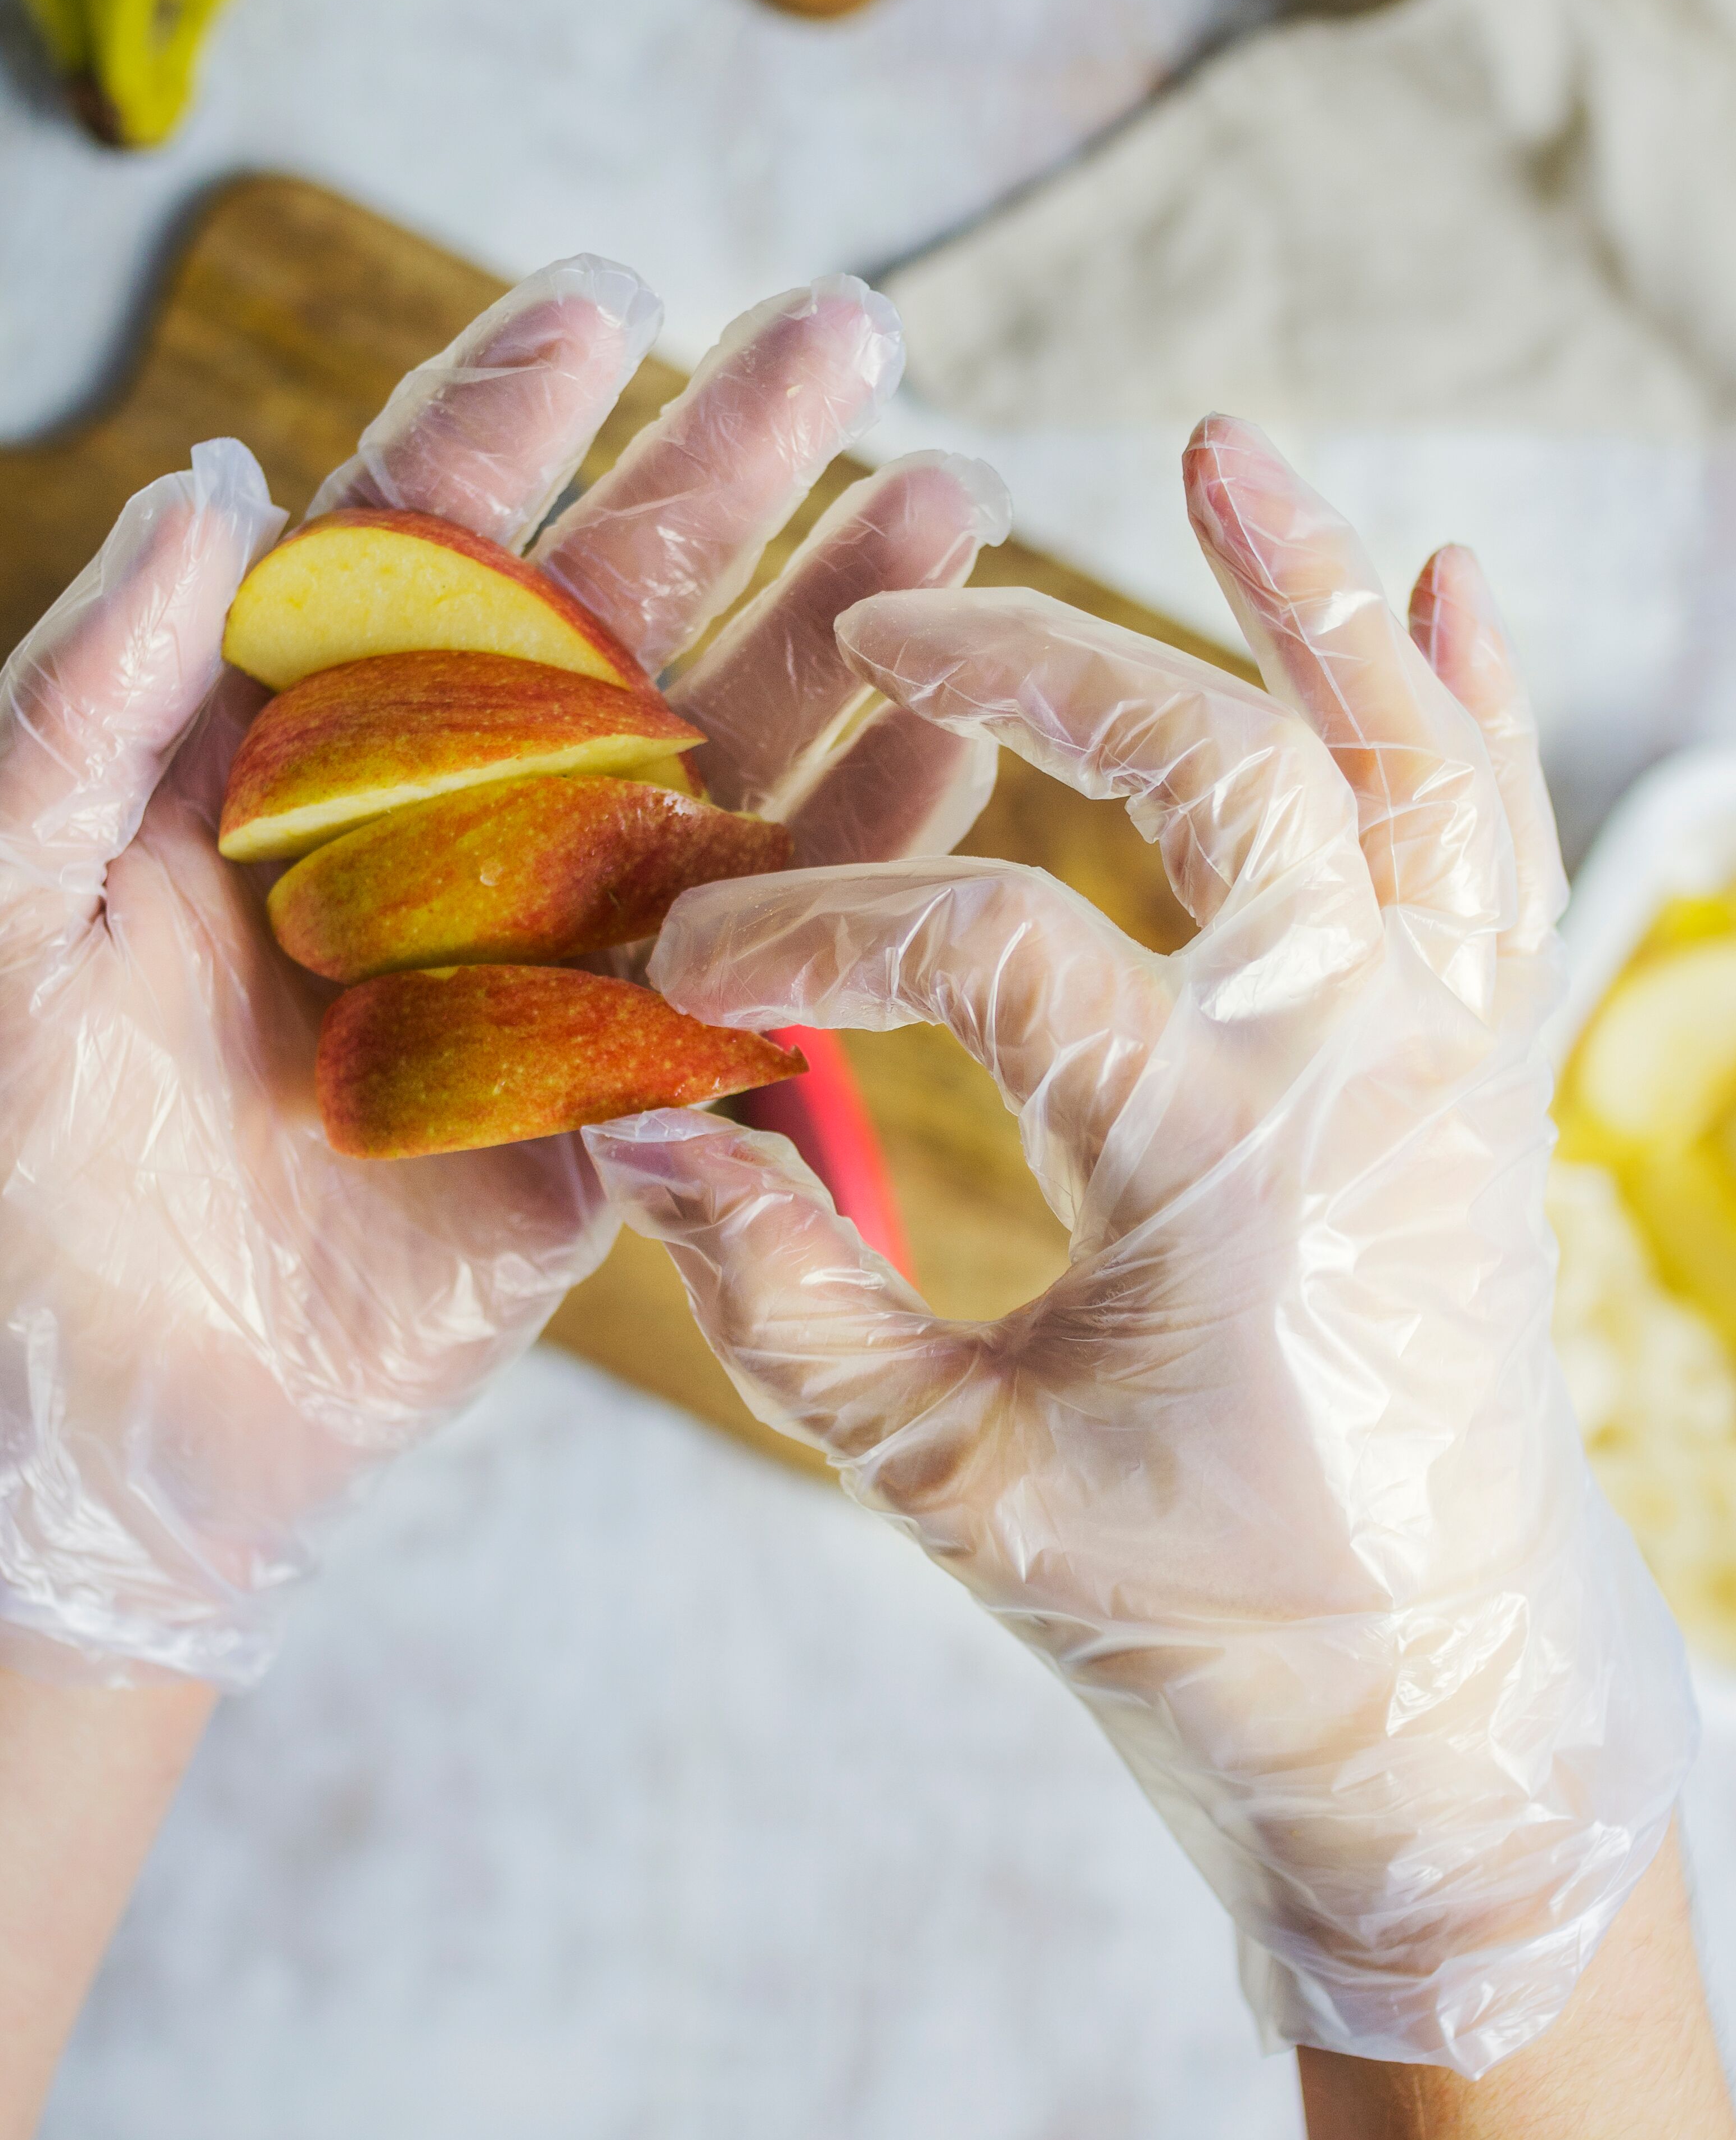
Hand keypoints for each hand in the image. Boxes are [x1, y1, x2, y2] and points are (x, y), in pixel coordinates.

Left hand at [0, 260, 1006, 1686]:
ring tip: (955, 496)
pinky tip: (953, 745)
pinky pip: (764, 945)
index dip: (507, 412)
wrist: (96, 1425)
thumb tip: (202, 479)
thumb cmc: (9, 1168)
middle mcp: (435, 825)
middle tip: (849, 330)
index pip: (413, 542)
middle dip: (728, 463)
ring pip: (713, 753)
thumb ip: (84, 699)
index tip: (609, 299)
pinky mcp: (619, 1080)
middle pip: (607, 610)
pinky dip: (862, 850)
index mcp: (285, 759)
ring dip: (836, 626)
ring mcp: (543, 946)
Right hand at [588, 417, 1694, 2073]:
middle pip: (1220, 769)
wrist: (1439, 1695)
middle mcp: (1365, 1063)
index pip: (990, 947)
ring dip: (1313, 589)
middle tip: (900, 611)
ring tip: (1222, 445)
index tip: (693, 957)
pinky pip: (1505, 846)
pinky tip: (1437, 582)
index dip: (816, 923)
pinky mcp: (1486, 1068)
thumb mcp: (961, 1484)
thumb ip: (789, 1300)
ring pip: (1410, 757)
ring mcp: (1450, 1050)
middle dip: (1046, 663)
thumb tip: (634, 1129)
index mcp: (1221, 1161)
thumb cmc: (1202, 1614)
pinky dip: (1472, 702)